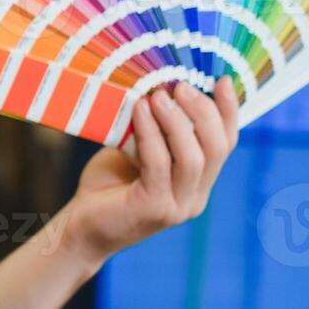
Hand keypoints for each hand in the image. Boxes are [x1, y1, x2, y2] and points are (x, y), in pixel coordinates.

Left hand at [59, 80, 239, 266]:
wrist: (80, 227)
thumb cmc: (108, 185)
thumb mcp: (137, 152)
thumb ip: (156, 131)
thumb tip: (161, 88)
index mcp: (198, 183)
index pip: (225, 145)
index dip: (228, 112)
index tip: (222, 80)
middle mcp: (195, 198)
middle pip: (216, 150)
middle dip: (203, 112)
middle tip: (179, 86)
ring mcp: (177, 207)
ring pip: (193, 159)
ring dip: (177, 121)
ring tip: (158, 96)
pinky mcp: (153, 209)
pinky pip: (159, 165)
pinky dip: (151, 134)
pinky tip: (140, 112)